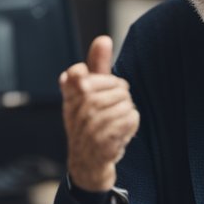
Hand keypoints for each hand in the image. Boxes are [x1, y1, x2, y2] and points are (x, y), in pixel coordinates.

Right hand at [60, 36, 139, 191]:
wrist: (87, 164)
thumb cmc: (90, 124)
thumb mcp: (90, 94)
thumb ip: (98, 65)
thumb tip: (103, 39)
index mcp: (71, 94)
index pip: (78, 73)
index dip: (98, 80)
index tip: (95, 92)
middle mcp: (77, 109)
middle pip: (119, 87)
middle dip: (122, 99)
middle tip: (111, 113)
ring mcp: (89, 126)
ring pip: (127, 103)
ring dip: (127, 114)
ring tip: (115, 125)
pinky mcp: (102, 141)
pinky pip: (131, 118)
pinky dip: (131, 125)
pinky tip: (120, 133)